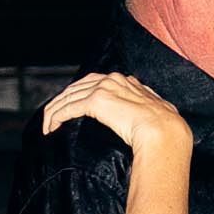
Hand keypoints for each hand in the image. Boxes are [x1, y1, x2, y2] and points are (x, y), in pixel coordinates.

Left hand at [41, 71, 192, 152]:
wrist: (166, 134)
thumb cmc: (166, 133)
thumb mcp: (155, 118)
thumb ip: (145, 115)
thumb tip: (147, 125)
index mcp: (127, 82)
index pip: (95, 82)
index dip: (81, 94)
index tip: (72, 107)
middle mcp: (114, 80)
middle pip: (78, 86)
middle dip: (63, 100)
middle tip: (52, 117)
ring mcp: (105, 88)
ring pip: (70, 95)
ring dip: (55, 110)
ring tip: (47, 125)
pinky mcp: (96, 101)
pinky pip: (69, 108)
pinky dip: (56, 117)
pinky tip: (50, 127)